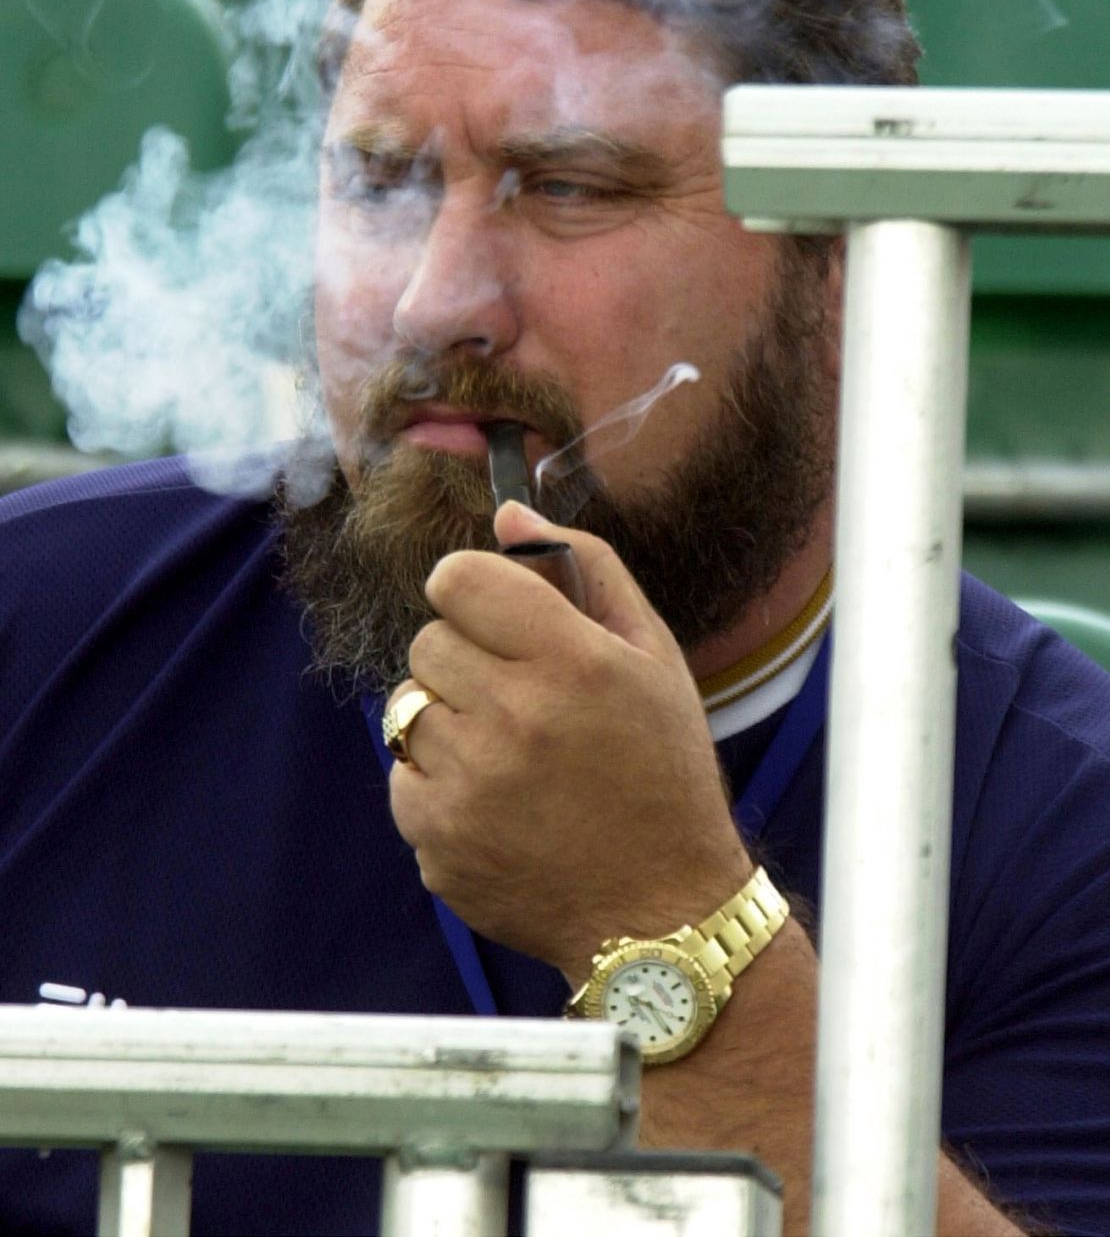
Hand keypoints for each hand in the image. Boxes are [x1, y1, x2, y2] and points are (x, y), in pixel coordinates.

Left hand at [388, 500, 748, 977]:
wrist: (659, 912)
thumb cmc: (662, 771)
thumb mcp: (652, 656)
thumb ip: (585, 568)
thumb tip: (506, 513)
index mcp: (571, 662)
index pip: (459, 578)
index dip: (472, 590)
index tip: (494, 615)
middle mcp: (515, 718)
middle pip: (428, 641)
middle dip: (466, 659)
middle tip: (519, 699)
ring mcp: (470, 785)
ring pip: (408, 708)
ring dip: (449, 721)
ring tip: (510, 755)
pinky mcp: (438, 841)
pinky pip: (401, 777)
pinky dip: (437, 784)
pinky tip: (497, 805)